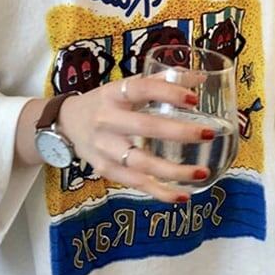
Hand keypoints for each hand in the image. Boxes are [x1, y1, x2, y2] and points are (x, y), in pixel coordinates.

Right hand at [57, 75, 213, 202]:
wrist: (67, 122)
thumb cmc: (105, 102)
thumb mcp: (125, 88)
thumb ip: (161, 83)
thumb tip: (200, 79)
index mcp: (113, 94)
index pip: (141, 89)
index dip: (167, 93)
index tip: (194, 99)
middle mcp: (106, 120)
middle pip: (144, 127)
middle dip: (179, 132)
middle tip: (208, 134)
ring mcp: (104, 147)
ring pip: (139, 162)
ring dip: (172, 171)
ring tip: (201, 172)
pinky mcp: (104, 169)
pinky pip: (134, 183)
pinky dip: (159, 192)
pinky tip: (182, 196)